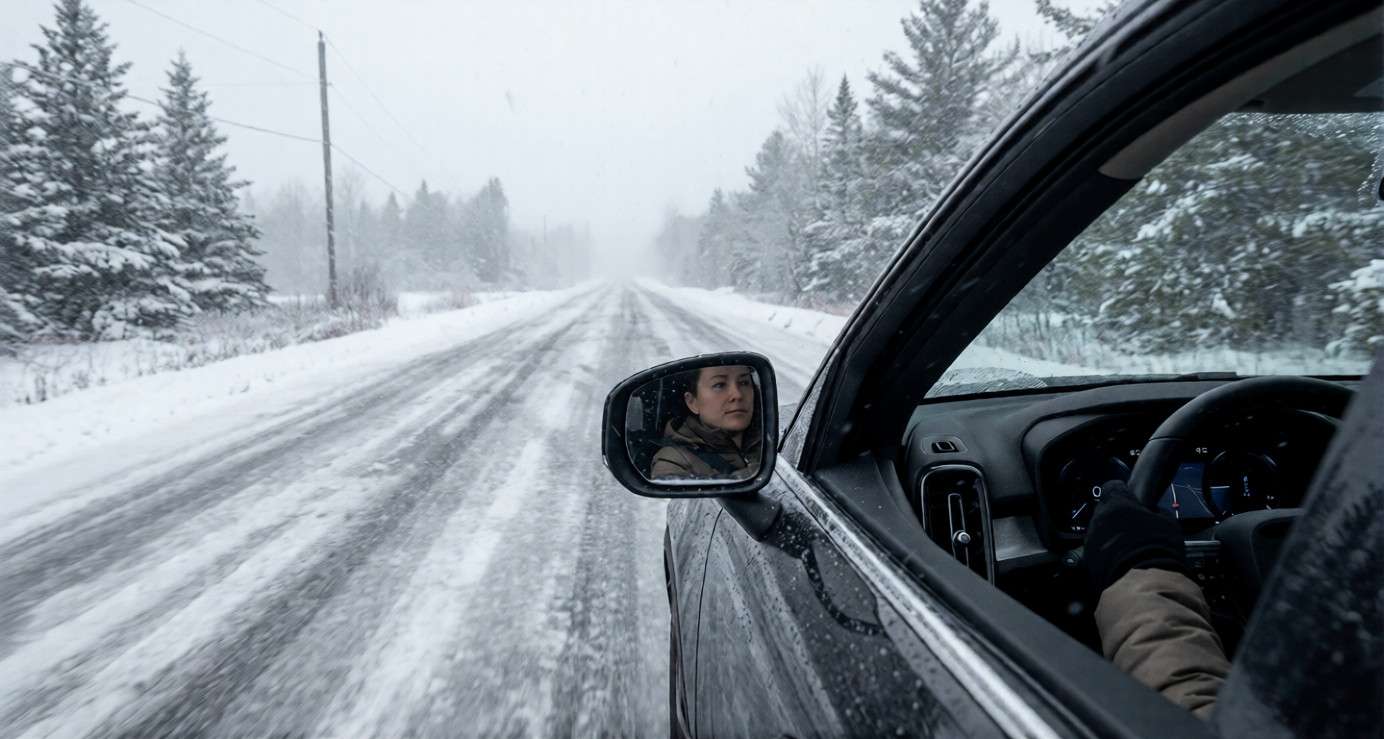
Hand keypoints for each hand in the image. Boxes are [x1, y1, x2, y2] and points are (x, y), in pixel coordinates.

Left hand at [1084, 479, 1186, 593]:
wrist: (1144, 581)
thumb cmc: (1158, 547)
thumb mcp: (1168, 523)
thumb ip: (1155, 512)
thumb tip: (1151, 512)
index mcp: (1117, 503)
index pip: (1113, 487)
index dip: (1124, 493)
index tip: (1133, 502)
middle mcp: (1098, 517)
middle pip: (1105, 510)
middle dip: (1117, 517)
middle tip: (1134, 528)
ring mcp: (1090, 538)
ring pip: (1099, 530)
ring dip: (1110, 535)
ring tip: (1128, 548)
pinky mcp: (1087, 558)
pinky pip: (1096, 549)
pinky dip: (1106, 552)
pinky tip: (1120, 561)